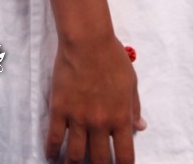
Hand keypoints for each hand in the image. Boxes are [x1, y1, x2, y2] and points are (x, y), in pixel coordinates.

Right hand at [45, 34, 144, 163]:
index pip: (125, 156)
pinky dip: (52, 151)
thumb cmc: (112, 57)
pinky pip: (54, 138)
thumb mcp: (131, 82)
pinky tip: (52, 156)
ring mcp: (78, 118)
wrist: (87, 40)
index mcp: (120, 117)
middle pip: (99, 160)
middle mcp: (100, 123)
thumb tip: (140, 126)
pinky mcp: (60, 109)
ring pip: (75, 155)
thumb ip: (134, 107)